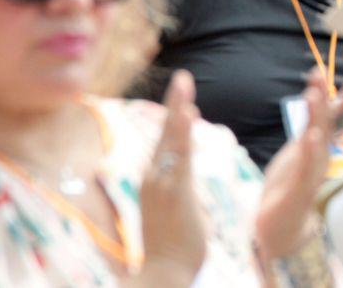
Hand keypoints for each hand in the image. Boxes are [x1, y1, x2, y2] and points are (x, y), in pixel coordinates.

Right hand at [137, 70, 205, 286]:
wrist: (163, 275)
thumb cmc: (171, 243)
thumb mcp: (175, 205)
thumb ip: (176, 180)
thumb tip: (180, 157)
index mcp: (157, 179)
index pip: (167, 140)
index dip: (175, 112)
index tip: (183, 87)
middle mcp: (154, 177)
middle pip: (166, 133)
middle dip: (175, 102)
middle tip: (183, 74)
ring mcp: (162, 185)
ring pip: (171, 141)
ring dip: (177, 110)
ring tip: (184, 83)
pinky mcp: (174, 194)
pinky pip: (179, 158)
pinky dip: (181, 135)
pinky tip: (187, 115)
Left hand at [256, 68, 342, 259]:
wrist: (280, 233)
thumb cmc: (288, 191)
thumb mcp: (298, 156)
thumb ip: (309, 133)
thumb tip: (317, 107)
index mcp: (318, 147)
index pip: (335, 116)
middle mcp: (320, 157)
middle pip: (333, 123)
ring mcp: (311, 174)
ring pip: (317, 140)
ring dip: (317, 116)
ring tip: (316, 93)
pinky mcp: (298, 191)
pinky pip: (306, 168)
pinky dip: (310, 152)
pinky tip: (312, 137)